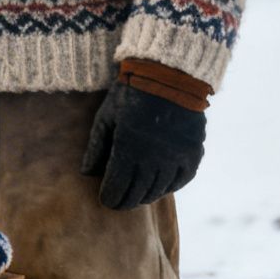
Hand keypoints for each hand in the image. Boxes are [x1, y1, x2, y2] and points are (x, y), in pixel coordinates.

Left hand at [80, 82, 205, 209]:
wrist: (169, 75)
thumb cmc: (130, 94)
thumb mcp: (106, 117)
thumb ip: (96, 148)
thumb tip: (86, 174)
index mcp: (128, 151)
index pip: (117, 187)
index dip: (110, 198)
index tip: (105, 201)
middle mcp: (154, 160)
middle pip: (138, 193)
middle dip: (126, 201)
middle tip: (119, 204)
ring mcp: (176, 158)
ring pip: (159, 189)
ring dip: (146, 196)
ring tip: (137, 197)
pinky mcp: (193, 152)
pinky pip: (182, 179)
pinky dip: (170, 186)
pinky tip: (161, 187)